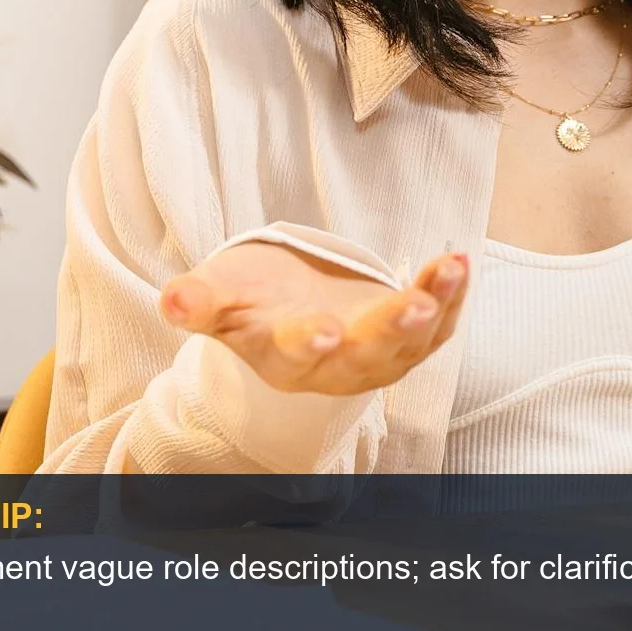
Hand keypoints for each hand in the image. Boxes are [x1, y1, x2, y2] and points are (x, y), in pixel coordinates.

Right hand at [159, 243, 468, 396]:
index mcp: (281, 358)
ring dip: (435, 305)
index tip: (322, 330)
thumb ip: (197, 300)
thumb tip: (172, 300)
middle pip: (365, 355)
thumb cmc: (251, 298)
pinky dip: (451, 295)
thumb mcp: (218, 294)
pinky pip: (438, 325)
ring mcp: (377, 357)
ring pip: (411, 342)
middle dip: (390, 330)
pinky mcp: (409, 340)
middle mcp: (335, 366)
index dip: (307, 344)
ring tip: (451, 268)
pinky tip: (459, 263)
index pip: (294, 355)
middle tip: (413, 306)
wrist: (289, 305)